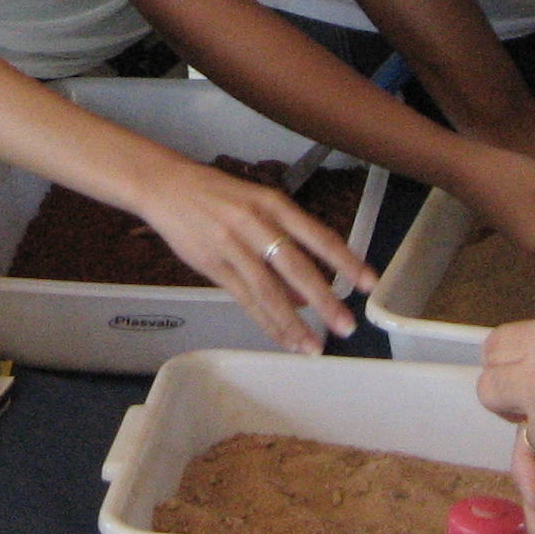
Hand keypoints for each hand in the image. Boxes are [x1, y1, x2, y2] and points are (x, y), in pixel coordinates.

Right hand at [128, 156, 374, 355]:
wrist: (166, 186)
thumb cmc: (216, 194)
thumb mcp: (257, 205)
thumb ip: (283, 242)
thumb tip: (304, 293)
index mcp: (273, 204)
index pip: (319, 235)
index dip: (346, 260)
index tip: (368, 282)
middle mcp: (256, 224)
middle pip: (296, 267)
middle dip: (324, 299)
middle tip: (346, 325)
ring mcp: (233, 245)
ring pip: (269, 290)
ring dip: (294, 322)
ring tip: (313, 347)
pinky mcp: (213, 264)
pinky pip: (244, 300)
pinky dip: (266, 322)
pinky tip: (282, 339)